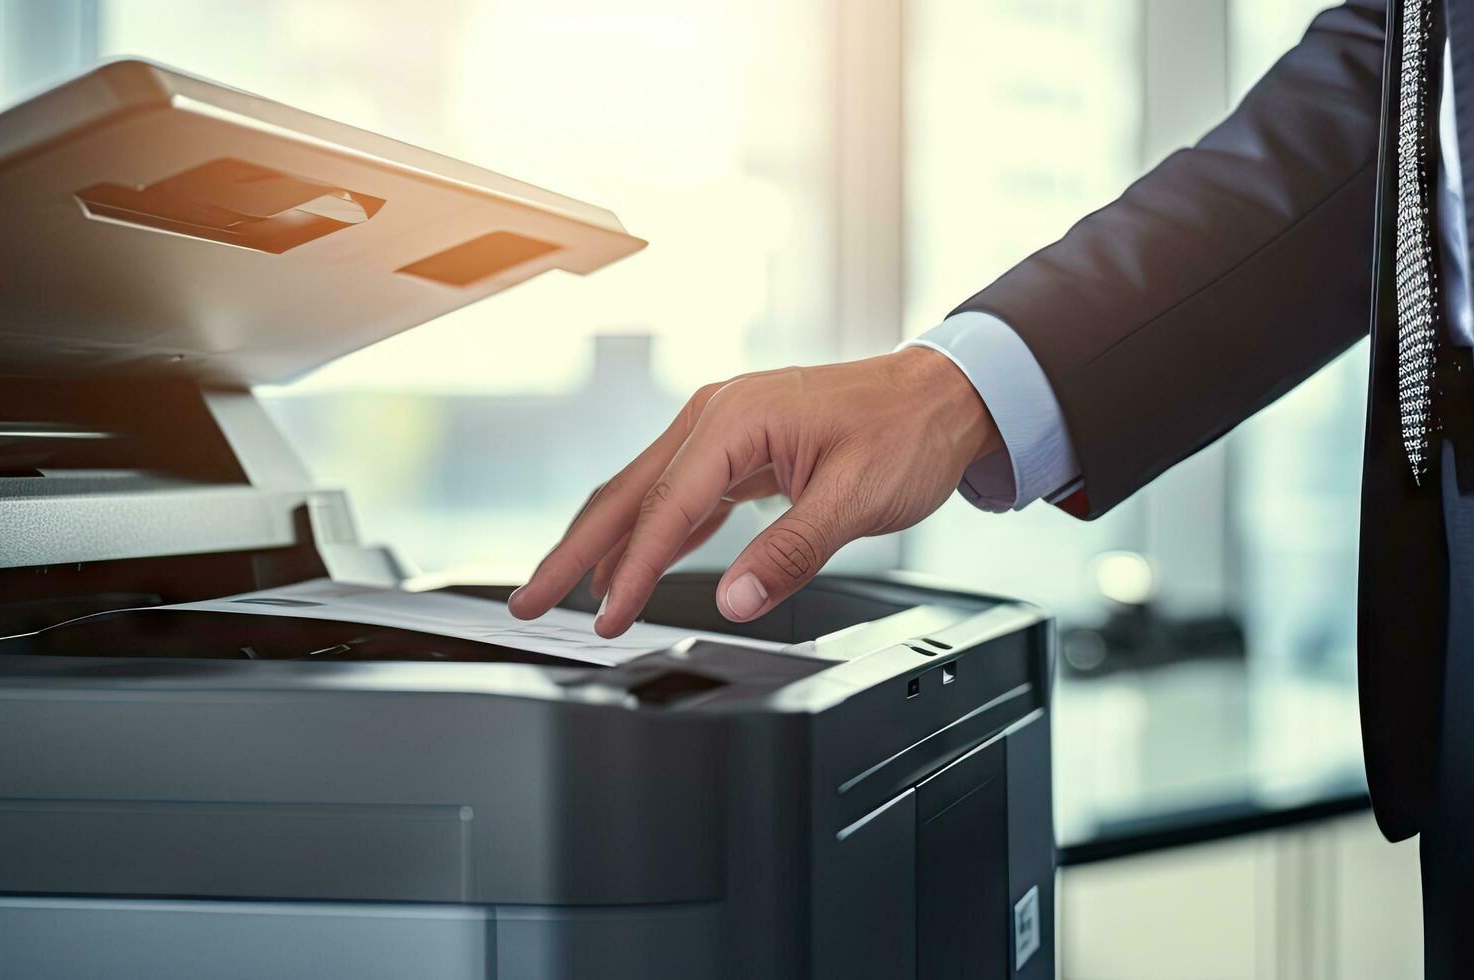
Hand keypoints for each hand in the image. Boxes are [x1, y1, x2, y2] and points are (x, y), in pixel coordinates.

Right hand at [507, 347, 1002, 635]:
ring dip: (600, 543)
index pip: (666, 508)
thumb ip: (790, 552)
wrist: (943, 395)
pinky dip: (646, 532)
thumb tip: (735, 600)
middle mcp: (716, 414)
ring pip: (643, 492)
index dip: (631, 572)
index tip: (608, 619)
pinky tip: (627, 566)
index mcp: (737, 419)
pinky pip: (675, 493)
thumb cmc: (906, 432)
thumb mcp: (855, 499)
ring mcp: (722, 427)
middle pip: (628, 493)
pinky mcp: (736, 446)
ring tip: (560, 592)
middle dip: (574, 553)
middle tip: (530, 602)